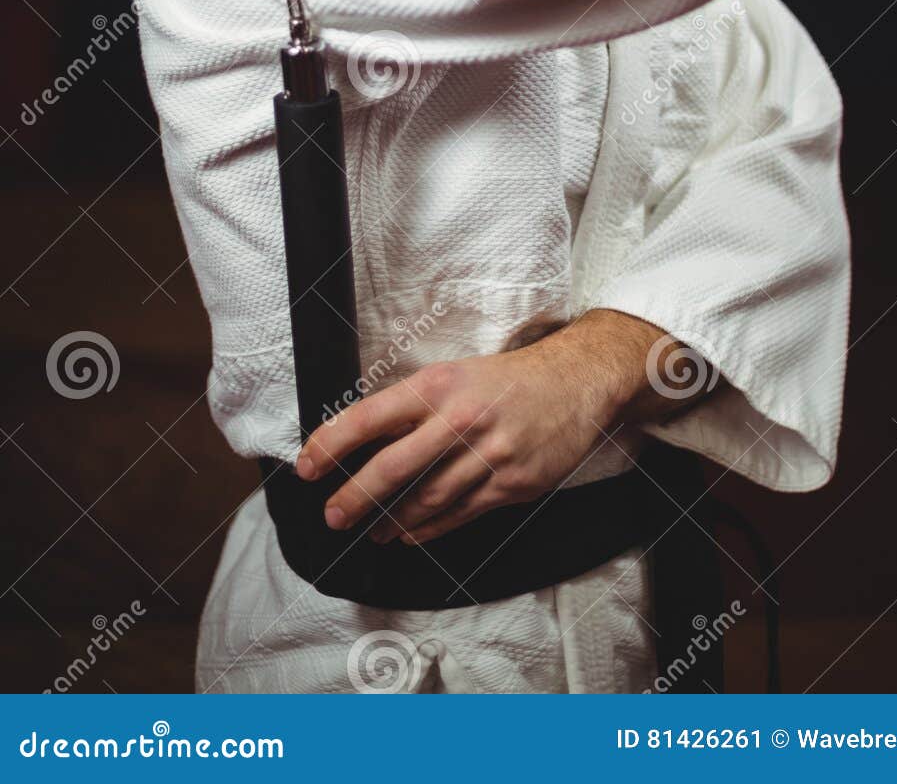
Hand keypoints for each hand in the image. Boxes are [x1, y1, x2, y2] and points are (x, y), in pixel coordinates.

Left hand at [294, 309, 690, 545]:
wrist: (575, 383)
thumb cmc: (506, 379)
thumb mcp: (456, 375)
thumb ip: (414, 406)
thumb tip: (363, 441)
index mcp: (439, 386)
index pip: (371, 417)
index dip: (333, 444)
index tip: (307, 467)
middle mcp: (460, 420)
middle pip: (393, 468)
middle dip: (354, 497)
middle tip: (332, 515)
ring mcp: (487, 456)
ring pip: (425, 499)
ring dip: (389, 521)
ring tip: (368, 531)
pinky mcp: (511, 484)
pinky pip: (459, 513)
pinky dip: (428, 528)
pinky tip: (408, 534)